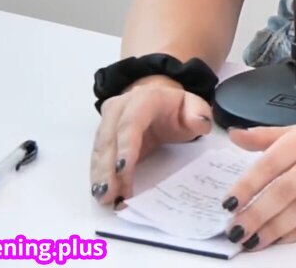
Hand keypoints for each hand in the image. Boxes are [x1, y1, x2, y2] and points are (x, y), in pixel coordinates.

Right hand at [89, 75, 212, 206]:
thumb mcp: (193, 108)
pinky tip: (100, 192)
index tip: (123, 171)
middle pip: (110, 137)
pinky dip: (97, 175)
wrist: (159, 101)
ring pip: (100, 148)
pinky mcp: (102, 134)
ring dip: (100, 174)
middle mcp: (121, 106)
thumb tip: (199, 123)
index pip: (131, 122)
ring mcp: (108, 119)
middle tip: (109, 194)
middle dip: (108, 168)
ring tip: (104, 198)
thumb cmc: (176, 109)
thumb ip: (198, 114)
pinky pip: (97, 155)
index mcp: (145, 98)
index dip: (126, 146)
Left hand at [221, 116, 295, 249]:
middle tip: (235, 230)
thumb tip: (235, 136)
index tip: (228, 203)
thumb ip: (268, 137)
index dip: (247, 185)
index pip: (271, 162)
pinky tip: (279, 240)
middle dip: (256, 214)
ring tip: (251, 240)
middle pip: (284, 191)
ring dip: (273, 229)